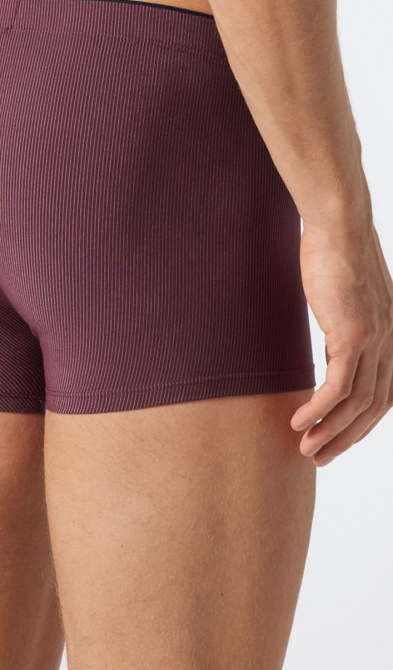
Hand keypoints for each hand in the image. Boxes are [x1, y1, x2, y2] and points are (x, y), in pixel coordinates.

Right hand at [291, 219, 392, 464]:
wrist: (340, 226)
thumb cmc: (337, 255)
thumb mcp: (347, 298)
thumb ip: (348, 325)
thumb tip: (335, 344)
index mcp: (392, 337)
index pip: (383, 395)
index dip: (360, 424)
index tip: (335, 439)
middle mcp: (392, 343)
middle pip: (374, 408)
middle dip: (346, 438)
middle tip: (319, 456)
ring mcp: (376, 340)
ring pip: (356, 404)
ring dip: (330, 431)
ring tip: (305, 447)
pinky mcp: (354, 334)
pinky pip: (337, 387)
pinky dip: (319, 410)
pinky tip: (299, 420)